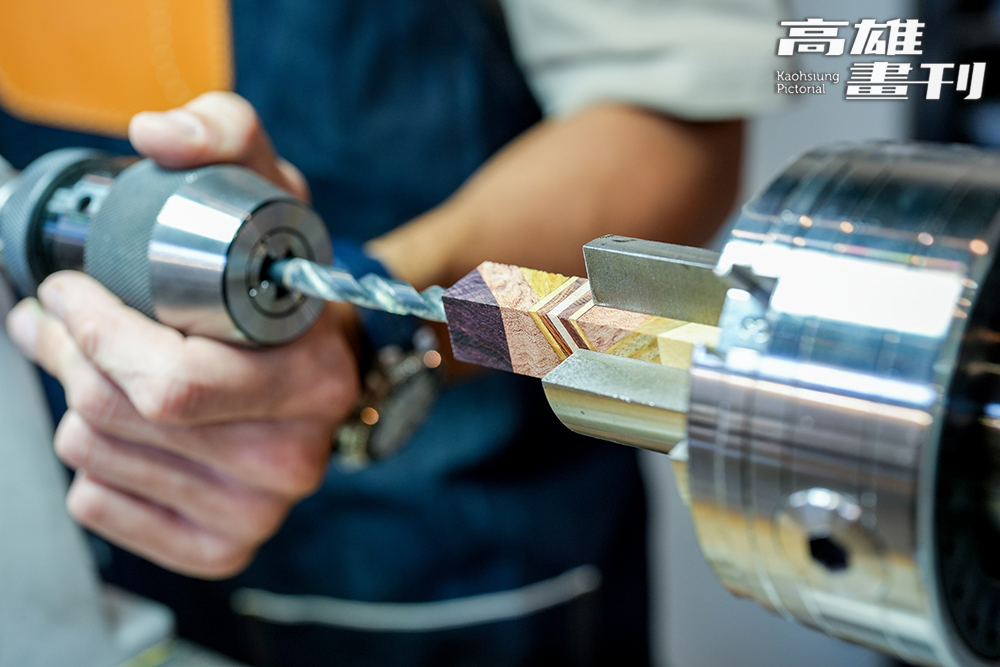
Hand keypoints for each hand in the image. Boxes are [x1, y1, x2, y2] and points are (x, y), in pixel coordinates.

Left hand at [5, 92, 357, 577]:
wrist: (329, 366)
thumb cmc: (286, 286)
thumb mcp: (272, 195)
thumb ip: (225, 135)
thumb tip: (157, 136)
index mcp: (311, 380)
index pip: (171, 384)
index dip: (93, 333)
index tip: (67, 291)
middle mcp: (291, 458)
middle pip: (119, 418)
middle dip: (63, 356)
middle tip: (58, 320)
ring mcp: (256, 510)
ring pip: (96, 457)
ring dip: (73, 401)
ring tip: (100, 366)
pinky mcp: (220, 546)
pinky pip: (99, 507)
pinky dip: (90, 463)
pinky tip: (126, 428)